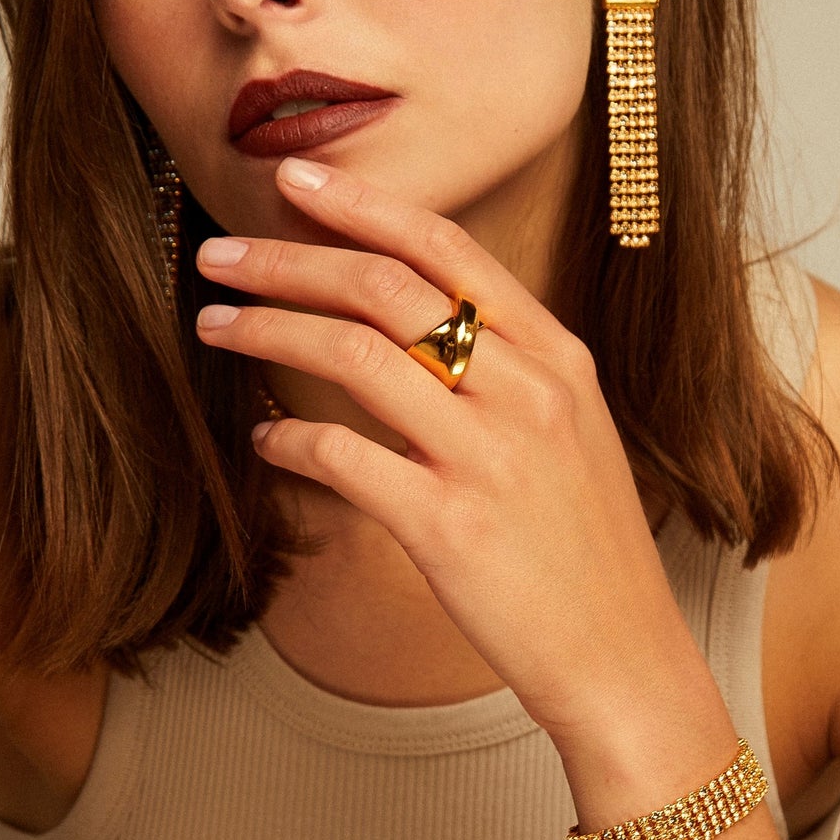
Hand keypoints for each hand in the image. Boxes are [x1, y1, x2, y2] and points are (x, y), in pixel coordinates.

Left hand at [194, 156, 711, 747]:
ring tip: (216, 328)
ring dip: (269, 332)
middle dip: (286, 261)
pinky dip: (289, 439)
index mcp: (556, 356)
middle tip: (218, 257)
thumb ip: (503, 368)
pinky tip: (263, 439)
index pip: (445, 248)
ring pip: (353, 354)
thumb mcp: (569, 431)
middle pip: (383, 288)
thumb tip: (407, 321)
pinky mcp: (448, 526)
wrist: (623, 658)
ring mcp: (489, 456)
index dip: (362, 204)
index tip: (294, 181)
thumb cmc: (584, 548)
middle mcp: (526, 390)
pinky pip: (342, 456)